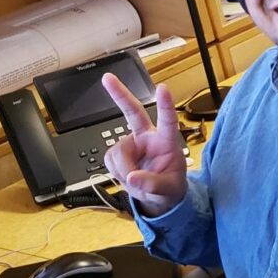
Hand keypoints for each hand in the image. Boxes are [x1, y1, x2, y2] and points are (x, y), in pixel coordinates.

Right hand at [101, 73, 187, 217]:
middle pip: (133, 112)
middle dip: (120, 94)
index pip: (168, 120)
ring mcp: (131, 144)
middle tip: (107, 78)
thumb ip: (153, 184)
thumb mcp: (169, 190)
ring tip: (135, 179)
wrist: (158, 198)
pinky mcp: (119, 153)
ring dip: (123, 168)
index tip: (163, 88)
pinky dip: (116, 171)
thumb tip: (132, 177)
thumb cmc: (170, 187)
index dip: (165, 104)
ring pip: (117, 150)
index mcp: (166, 141)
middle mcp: (147, 137)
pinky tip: (126, 175)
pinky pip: (110, 160)